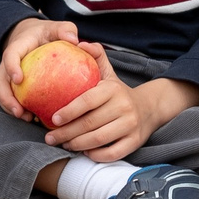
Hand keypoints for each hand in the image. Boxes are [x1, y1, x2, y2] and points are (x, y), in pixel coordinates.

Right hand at [0, 17, 82, 120]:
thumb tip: (74, 40)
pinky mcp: (14, 86)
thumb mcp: (56, 27)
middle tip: (19, 111)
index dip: (12, 67)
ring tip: (27, 118)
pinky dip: (20, 109)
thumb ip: (65, 30)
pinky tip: (34, 118)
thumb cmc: (46, 34)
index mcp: (18, 47)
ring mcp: (9, 76)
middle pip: (1, 81)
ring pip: (3, 93)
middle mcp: (8, 63)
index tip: (19, 79)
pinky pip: (13, 98)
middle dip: (7, 98)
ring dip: (11, 107)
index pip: (10, 55)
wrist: (32, 37)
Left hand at [44, 70, 198, 161]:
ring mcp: (131, 125)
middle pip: (90, 124)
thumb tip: (79, 43)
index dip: (69, 111)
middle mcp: (124, 106)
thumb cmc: (117, 92)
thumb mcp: (108, 72)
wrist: (148, 108)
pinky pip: (111, 153)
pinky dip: (95, 155)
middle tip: (50, 137)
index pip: (87, 101)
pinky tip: (84, 152)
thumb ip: (95, 55)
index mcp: (113, 89)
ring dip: (77, 145)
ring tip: (64, 144)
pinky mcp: (135, 141)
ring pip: (99, 140)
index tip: (53, 119)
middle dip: (66, 133)